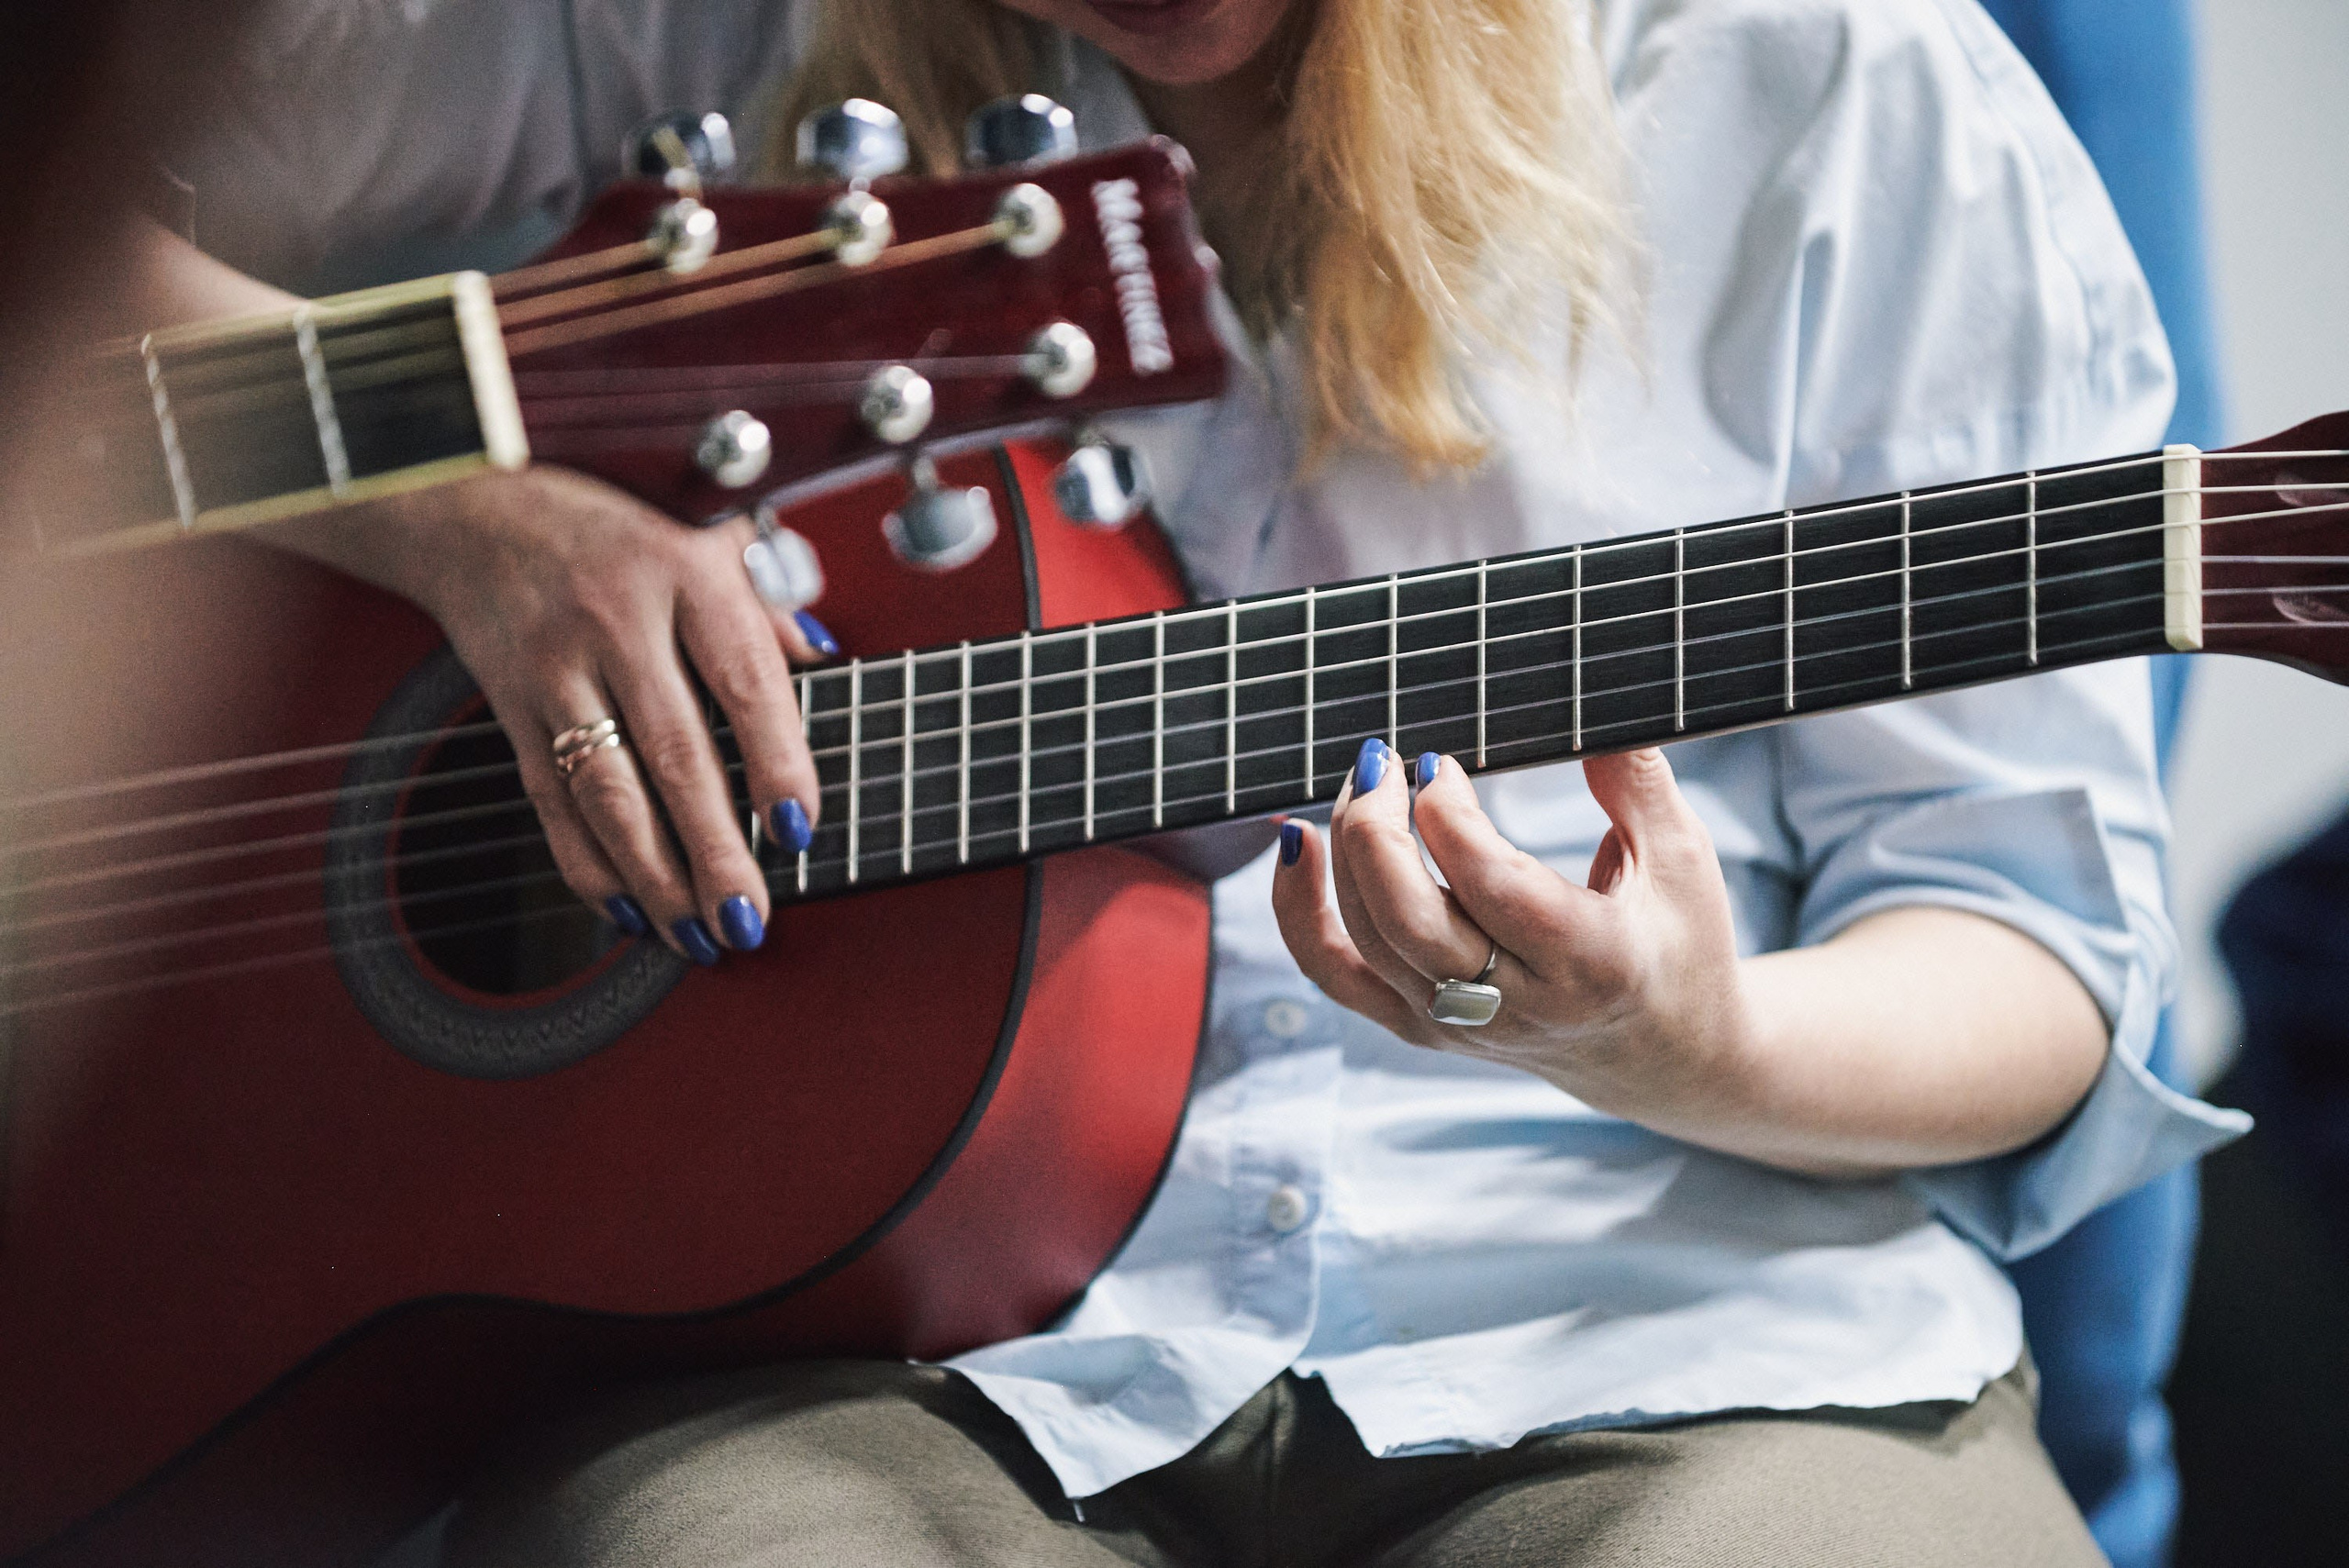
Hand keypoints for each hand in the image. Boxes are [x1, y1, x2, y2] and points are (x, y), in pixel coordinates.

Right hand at [272, 465, 830, 963]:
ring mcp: (556, 667)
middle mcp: (617, 621)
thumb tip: (826, 668)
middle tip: (749, 919)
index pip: (744, 682)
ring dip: (655, 876)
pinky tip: (628, 910)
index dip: (776, 762)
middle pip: (674, 754)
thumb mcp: (706, 540)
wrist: (474, 504)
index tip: (799, 830)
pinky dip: (588, 865)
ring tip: (697, 935)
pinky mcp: (509, 704)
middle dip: (715, 851)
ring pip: (606, 791)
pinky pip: (548, 801)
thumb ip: (767, 608)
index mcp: (686, 575)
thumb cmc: (615, 531)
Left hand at [1272, 740, 1761, 1139]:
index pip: (1492, 887)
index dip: (1448, 817)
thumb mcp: (1684, 859)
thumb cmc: (1678, 943)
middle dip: (1375, 828)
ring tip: (1363, 780)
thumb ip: (1635, 783)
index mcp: (1592, 961)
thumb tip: (1583, 708)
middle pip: (1409, 920)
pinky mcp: (1420, 1027)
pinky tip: (1297, 845)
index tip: (1440, 761)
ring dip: (1345, 850)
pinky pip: (1335, 974)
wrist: (1661, 1055)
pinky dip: (1298, 912)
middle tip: (1383, 760)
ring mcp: (1460, 1025)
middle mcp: (1519, 1005)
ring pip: (1366, 939)